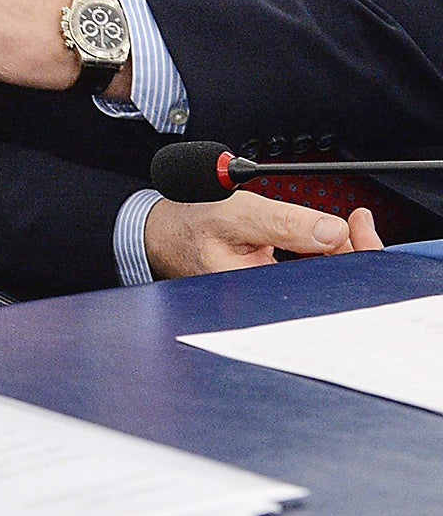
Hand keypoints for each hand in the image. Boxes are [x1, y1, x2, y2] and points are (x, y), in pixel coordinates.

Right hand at [144, 193, 381, 279]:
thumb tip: (332, 231)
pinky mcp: (268, 291)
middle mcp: (265, 304)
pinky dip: (318, 255)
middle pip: (327, 284)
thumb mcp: (233, 211)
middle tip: (354, 222)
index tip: (357, 225)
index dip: (351, 255)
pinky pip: (305, 277)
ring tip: (330, 227)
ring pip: (319, 279)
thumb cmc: (187, 223)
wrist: (157, 233)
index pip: (324, 284)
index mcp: (254, 292)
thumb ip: (283, 221)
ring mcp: (268, 299)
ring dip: (333, 251)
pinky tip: (318, 239)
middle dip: (347, 251)